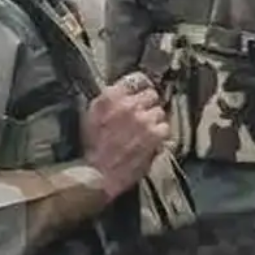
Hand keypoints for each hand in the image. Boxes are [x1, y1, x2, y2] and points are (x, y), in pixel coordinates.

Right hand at [83, 72, 168, 200]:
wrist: (95, 175)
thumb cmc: (90, 149)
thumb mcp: (92, 116)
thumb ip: (111, 101)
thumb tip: (129, 94)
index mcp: (110, 97)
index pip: (137, 79)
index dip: (142, 86)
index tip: (142, 92)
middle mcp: (128, 105)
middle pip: (151, 94)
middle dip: (147, 106)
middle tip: (140, 118)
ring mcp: (143, 119)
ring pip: (159, 111)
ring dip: (153, 121)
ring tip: (141, 134)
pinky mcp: (154, 134)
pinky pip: (164, 127)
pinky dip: (159, 135)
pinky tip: (148, 143)